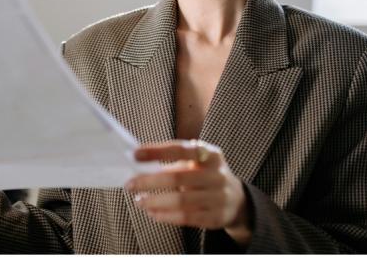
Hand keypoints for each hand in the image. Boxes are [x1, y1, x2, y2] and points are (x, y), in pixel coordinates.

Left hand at [124, 140, 251, 244]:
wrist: (236, 200)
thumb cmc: (207, 176)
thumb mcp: (199, 162)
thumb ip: (176, 161)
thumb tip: (142, 164)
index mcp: (211, 155)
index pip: (181, 149)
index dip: (157, 151)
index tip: (135, 154)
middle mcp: (216, 175)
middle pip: (177, 177)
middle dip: (149, 181)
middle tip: (130, 184)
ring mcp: (218, 197)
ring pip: (180, 200)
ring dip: (155, 201)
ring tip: (139, 201)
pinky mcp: (215, 217)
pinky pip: (186, 217)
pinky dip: (166, 216)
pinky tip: (153, 213)